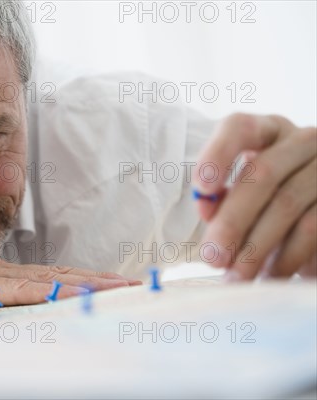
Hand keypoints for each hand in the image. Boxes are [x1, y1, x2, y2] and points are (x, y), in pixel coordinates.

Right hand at [0, 257, 140, 318]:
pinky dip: (49, 292)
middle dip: (101, 281)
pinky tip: (72, 295)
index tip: (120, 288)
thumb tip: (20, 319)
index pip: (53, 279)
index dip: (88, 283)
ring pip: (47, 280)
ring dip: (87, 284)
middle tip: (140, 286)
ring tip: (122, 289)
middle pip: (60, 275)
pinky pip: (16, 291)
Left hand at [193, 113, 315, 280]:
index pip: (240, 127)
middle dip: (232, 221)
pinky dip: (287, 257)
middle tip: (212, 257)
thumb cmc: (269, 201)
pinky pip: (312, 229)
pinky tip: (269, 276)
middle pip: (263, 173)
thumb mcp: (245, 192)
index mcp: (267, 130)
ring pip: (288, 205)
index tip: (201, 189)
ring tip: (235, 276)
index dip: (217, 155)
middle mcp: (302, 141)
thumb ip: (223, 198)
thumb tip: (208, 212)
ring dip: (256, 247)